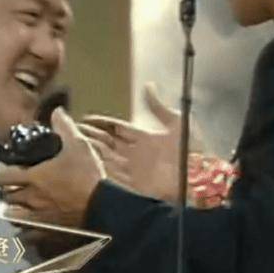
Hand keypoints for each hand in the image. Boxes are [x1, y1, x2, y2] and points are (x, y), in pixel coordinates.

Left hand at [0, 107, 103, 228]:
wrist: (103, 207)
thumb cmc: (89, 177)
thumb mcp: (79, 145)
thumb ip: (65, 127)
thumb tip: (56, 111)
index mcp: (34, 177)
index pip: (3, 175)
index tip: (2, 167)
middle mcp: (31, 198)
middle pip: (6, 196)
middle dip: (6, 190)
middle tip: (10, 185)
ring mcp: (38, 217)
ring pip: (13, 216)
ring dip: (13, 210)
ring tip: (17, 205)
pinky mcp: (48, 232)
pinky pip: (27, 236)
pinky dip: (24, 232)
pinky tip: (28, 228)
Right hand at [79, 82, 203, 203]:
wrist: (203, 177)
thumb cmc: (194, 150)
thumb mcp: (177, 121)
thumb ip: (158, 106)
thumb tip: (149, 86)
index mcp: (145, 139)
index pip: (117, 129)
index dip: (101, 124)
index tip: (85, 119)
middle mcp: (136, 155)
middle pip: (106, 144)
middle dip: (89, 137)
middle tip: (71, 130)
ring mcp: (133, 171)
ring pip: (105, 159)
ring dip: (89, 153)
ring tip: (72, 146)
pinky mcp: (133, 187)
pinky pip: (111, 177)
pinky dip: (98, 171)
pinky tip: (85, 166)